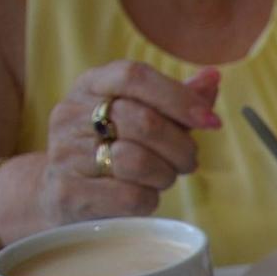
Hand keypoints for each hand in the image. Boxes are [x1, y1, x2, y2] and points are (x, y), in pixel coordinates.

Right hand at [39, 61, 221, 226]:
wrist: (63, 194)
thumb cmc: (112, 147)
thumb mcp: (142, 115)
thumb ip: (176, 98)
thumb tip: (213, 77)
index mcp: (91, 85)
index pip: (134, 76)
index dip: (178, 97)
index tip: (210, 121)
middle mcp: (71, 114)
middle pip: (143, 122)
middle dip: (181, 146)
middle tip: (188, 160)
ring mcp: (66, 154)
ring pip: (137, 161)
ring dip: (166, 174)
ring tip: (163, 176)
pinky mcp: (70, 193)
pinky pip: (130, 197)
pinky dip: (149, 199)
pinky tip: (143, 195)